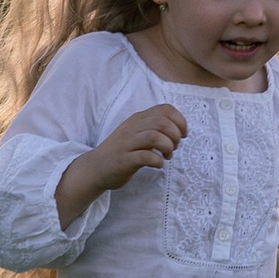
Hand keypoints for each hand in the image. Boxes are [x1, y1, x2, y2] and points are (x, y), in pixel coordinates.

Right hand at [57, 104, 185, 226]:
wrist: (95, 168)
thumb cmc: (121, 151)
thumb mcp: (136, 132)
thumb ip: (153, 127)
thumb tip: (178, 129)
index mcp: (138, 119)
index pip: (165, 109)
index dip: (180, 121)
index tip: (183, 134)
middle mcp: (132, 128)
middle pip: (162, 122)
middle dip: (175, 135)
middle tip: (175, 147)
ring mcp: (127, 144)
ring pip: (154, 137)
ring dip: (167, 147)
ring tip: (167, 155)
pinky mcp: (124, 160)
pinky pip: (145, 157)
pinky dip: (157, 161)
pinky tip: (158, 164)